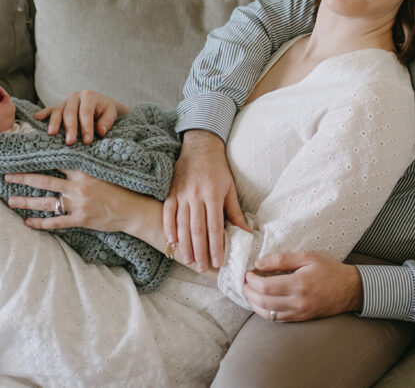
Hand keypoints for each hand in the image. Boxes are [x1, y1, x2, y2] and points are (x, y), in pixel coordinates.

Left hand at [5, 169, 146, 233]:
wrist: (134, 210)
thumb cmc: (122, 188)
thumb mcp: (104, 171)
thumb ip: (86, 165)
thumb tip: (69, 156)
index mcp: (83, 172)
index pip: (55, 162)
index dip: (38, 158)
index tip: (23, 154)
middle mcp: (77, 187)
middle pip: (44, 181)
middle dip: (23, 178)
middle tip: (6, 175)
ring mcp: (78, 205)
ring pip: (46, 203)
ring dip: (26, 202)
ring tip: (11, 200)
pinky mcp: (80, 220)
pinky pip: (56, 222)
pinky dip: (41, 223)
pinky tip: (28, 223)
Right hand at [33, 90, 128, 144]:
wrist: (101, 104)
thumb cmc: (105, 111)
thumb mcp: (111, 113)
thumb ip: (107, 121)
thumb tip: (100, 131)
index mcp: (89, 96)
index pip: (86, 112)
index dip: (86, 127)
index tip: (87, 141)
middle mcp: (75, 96)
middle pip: (70, 112)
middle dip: (70, 128)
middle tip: (70, 142)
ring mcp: (65, 101)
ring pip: (58, 111)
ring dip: (54, 122)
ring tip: (52, 133)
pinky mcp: (58, 106)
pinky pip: (50, 109)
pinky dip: (43, 113)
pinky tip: (36, 117)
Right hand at [163, 130, 249, 271]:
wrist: (200, 146)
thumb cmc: (218, 169)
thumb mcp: (230, 188)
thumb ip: (235, 212)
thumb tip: (246, 233)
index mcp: (213, 195)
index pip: (215, 227)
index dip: (216, 246)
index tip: (218, 262)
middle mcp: (196, 195)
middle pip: (197, 229)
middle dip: (200, 251)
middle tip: (202, 267)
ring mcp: (181, 193)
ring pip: (182, 224)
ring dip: (185, 244)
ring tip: (188, 260)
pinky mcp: (171, 192)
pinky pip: (168, 213)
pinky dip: (169, 228)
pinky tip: (172, 242)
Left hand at [242, 251, 362, 322]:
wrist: (350, 289)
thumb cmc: (329, 269)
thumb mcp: (307, 257)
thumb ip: (282, 259)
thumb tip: (259, 263)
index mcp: (299, 284)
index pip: (265, 286)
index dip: (251, 280)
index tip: (247, 272)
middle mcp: (298, 302)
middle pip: (263, 302)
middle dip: (248, 292)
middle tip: (243, 282)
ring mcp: (299, 313)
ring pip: (267, 314)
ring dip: (253, 304)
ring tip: (248, 292)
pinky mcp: (300, 318)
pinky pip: (277, 319)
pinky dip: (265, 311)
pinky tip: (261, 302)